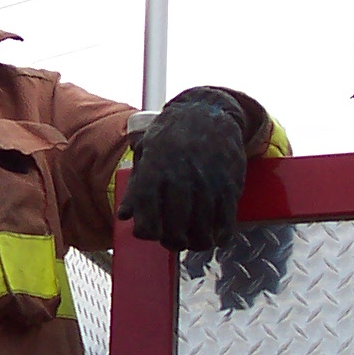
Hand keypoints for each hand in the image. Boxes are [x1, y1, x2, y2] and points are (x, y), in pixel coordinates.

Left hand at [118, 88, 251, 250]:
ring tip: (194, 242)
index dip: (147, 230)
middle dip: (172, 241)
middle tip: (173, 242)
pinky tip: (217, 239)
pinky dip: (221, 235)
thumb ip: (136, 185)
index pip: (147, 210)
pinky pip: (226, 219)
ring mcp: (207, 182)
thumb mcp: (147, 152)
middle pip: (175, 225)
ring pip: (201, 227)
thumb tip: (124, 215)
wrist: (207, 111)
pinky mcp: (229, 184)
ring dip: (197, 242)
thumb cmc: (172, 134)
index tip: (150, 234)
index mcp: (155, 169)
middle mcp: (181, 177)